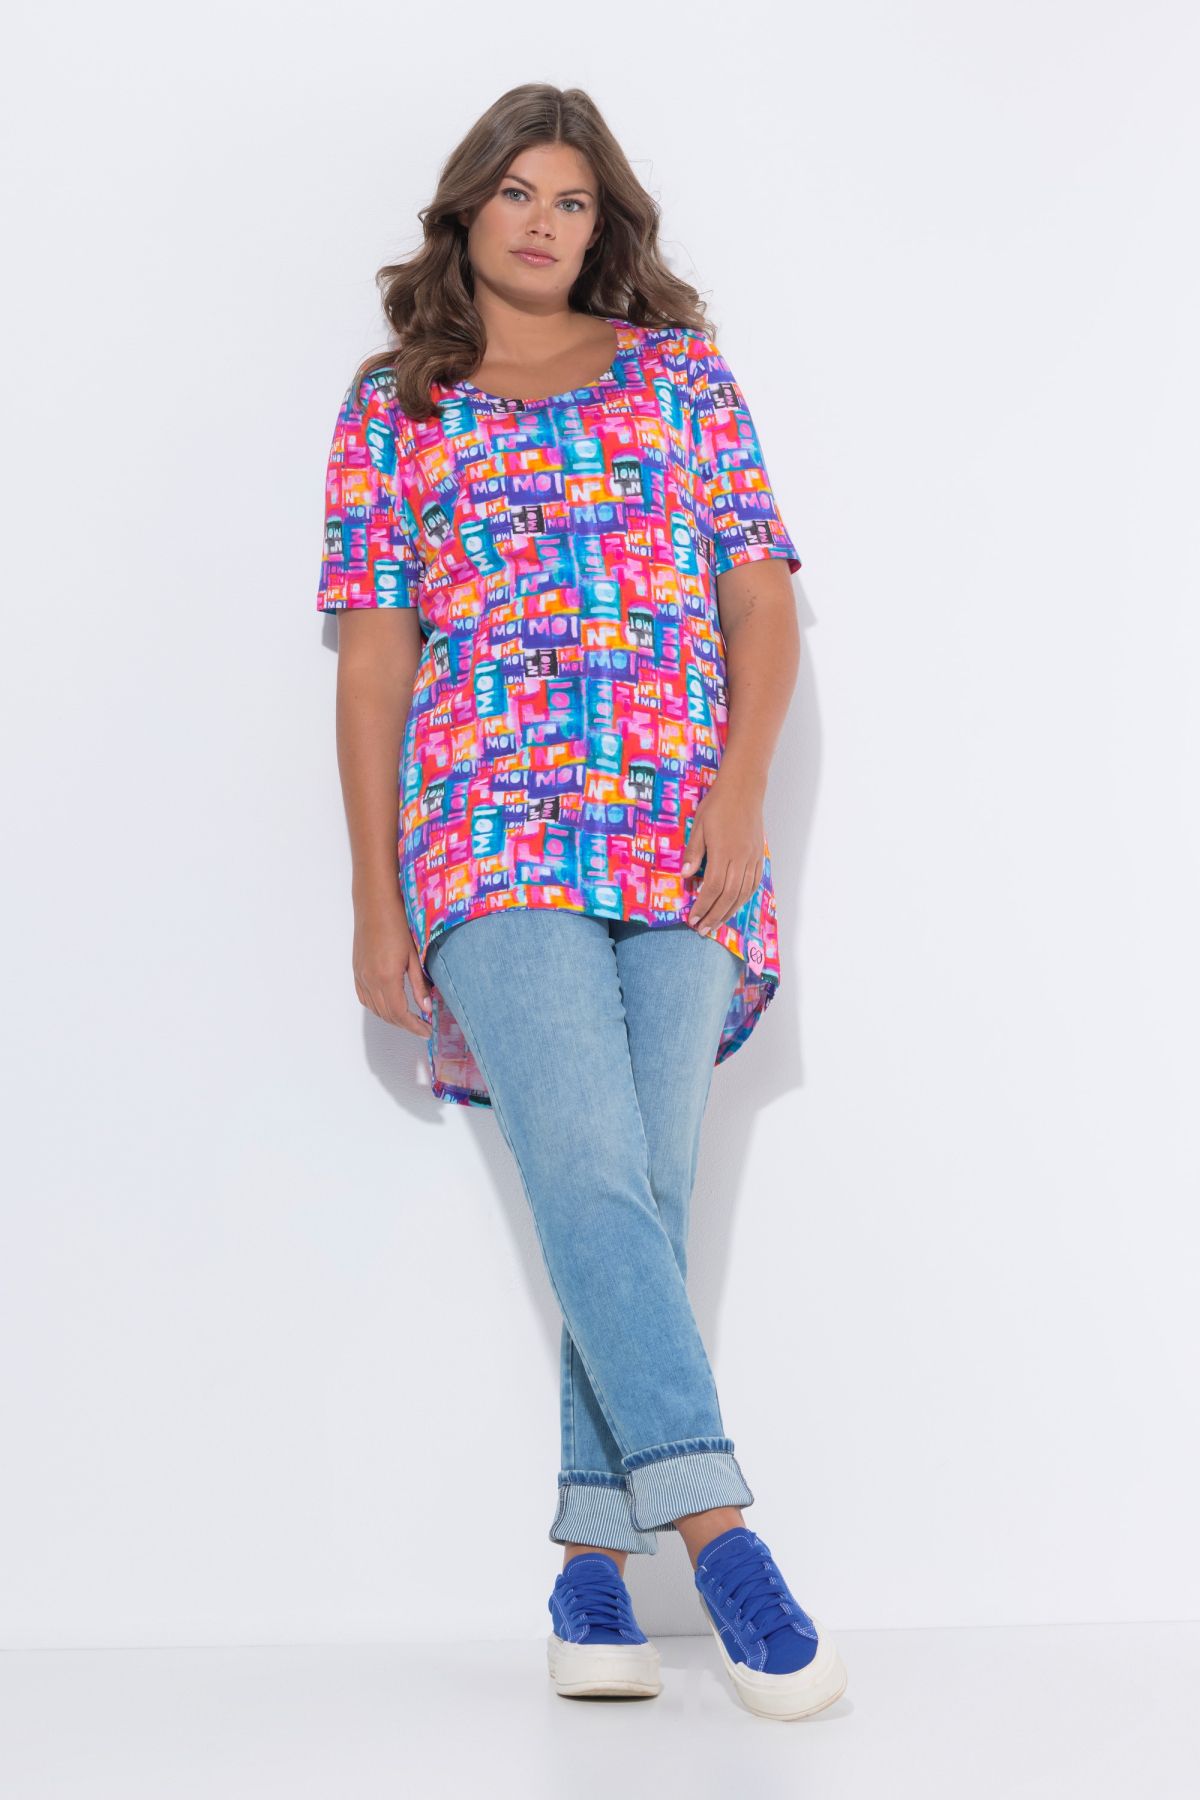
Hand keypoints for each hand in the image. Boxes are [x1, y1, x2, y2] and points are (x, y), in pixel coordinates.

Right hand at [352, 893, 432, 1037]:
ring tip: (410, 1018)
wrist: (374, 903)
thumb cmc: (397, 923)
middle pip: (387, 1015)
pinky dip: (377, 1007)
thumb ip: (419, 985)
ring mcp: (360, 975)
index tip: (427, 1031)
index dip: (414, 1026)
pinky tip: (389, 1005)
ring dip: (392, 1018)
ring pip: (375, 1009)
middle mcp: (370, 980)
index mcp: (386, 977)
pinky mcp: (356, 970)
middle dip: (406, 1025)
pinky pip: (364, 998)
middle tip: (423, 1026)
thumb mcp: (414, 956)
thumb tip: (426, 1008)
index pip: (400, 1014)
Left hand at [681, 772, 765, 933]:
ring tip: (716, 924)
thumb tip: (685, 877)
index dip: (702, 907)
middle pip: (729, 897)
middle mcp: (741, 859)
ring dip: (729, 912)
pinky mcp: (759, 857)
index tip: (692, 919)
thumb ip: (693, 853)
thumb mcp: (698, 826)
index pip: (713, 888)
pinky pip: (753, 884)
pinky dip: (743, 899)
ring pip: (743, 894)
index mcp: (724, 852)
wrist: (744, 789)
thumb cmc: (717, 805)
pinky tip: (733, 907)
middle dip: (714, 916)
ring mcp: (753, 859)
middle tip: (702, 930)